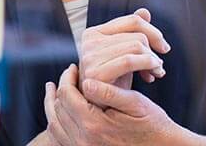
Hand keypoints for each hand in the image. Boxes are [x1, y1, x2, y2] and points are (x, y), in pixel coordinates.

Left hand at [46, 64, 190, 145]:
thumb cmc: (152, 124)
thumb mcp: (135, 103)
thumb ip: (109, 92)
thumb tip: (86, 82)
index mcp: (94, 125)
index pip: (67, 95)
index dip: (67, 78)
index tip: (72, 67)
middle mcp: (84, 141)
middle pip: (58, 109)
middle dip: (60, 89)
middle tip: (67, 75)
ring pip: (55, 125)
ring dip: (53, 106)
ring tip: (55, 91)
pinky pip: (60, 139)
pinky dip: (57, 124)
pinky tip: (61, 112)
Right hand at [79, 7, 169, 90]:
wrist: (99, 108)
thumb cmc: (112, 81)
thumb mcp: (122, 54)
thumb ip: (131, 32)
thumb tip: (145, 12)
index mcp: (94, 33)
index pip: (133, 21)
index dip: (153, 31)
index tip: (163, 47)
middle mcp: (89, 41)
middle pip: (138, 35)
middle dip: (154, 50)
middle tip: (159, 66)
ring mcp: (90, 57)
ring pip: (136, 46)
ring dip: (153, 60)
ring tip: (157, 71)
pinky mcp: (96, 73)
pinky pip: (129, 60)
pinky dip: (147, 65)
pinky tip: (152, 75)